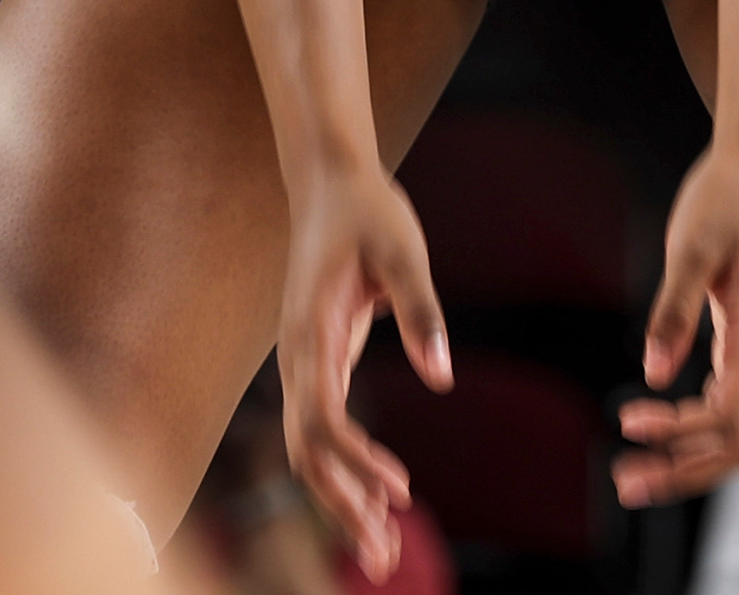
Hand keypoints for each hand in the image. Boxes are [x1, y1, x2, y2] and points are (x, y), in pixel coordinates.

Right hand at [274, 158, 450, 579]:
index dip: (353, 459)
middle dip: (340, 507)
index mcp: (311, 331)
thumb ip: (422, 311)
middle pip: (305, 451)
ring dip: (340, 499)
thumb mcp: (403, 251)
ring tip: (382, 548)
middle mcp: (295, 356)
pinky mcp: (314, 362)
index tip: (396, 489)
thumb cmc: (369, 212)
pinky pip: (320, 429)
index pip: (321, 417)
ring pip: (307, 449)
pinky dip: (345, 467)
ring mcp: (299, 362)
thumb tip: (443, 377)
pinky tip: (382, 492)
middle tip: (383, 561)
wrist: (330, 182)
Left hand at [615, 137, 738, 508]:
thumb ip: (673, 310)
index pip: (728, 418)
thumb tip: (654, 375)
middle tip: (624, 482)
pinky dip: (695, 430)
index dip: (680, 434)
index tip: (628, 422)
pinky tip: (658, 426)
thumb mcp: (691, 247)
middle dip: (685, 472)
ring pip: (737, 434)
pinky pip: (731, 408)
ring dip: (688, 459)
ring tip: (634, 468)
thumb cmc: (726, 200)